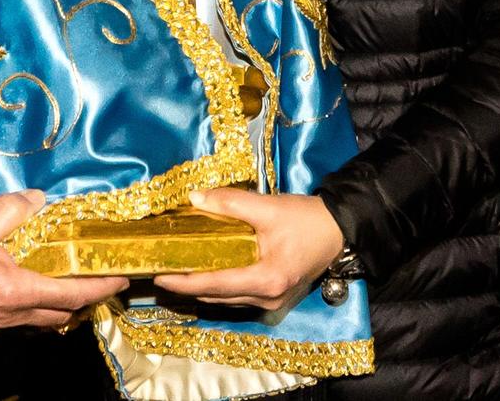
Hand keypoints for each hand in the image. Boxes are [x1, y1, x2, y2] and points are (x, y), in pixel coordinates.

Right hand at [0, 190, 128, 330]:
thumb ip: (13, 208)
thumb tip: (38, 198)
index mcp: (20, 291)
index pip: (74, 294)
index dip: (102, 287)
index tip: (122, 278)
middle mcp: (18, 313)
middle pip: (66, 314)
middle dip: (89, 300)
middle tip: (104, 280)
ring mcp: (4, 323)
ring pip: (48, 321)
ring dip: (67, 307)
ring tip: (77, 287)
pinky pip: (29, 321)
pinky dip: (44, 309)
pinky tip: (40, 293)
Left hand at [151, 188, 344, 312]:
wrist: (340, 229)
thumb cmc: (306, 219)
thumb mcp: (268, 207)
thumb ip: (230, 203)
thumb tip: (194, 198)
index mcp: (266, 279)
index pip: (215, 284)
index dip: (184, 282)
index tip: (159, 275)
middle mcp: (268, 298)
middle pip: (217, 297)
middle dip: (187, 287)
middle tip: (160, 271)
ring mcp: (273, 301)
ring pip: (227, 299)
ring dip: (201, 288)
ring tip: (176, 273)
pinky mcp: (275, 295)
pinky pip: (238, 295)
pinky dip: (219, 286)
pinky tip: (205, 273)